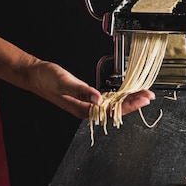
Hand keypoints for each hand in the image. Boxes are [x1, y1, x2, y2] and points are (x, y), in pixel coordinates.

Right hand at [27, 60, 155, 118]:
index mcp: (83, 108)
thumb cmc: (47, 79)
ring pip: (113, 104)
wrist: (36, 75)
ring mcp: (88, 103)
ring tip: (143, 94)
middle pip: (116, 109)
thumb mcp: (65, 82)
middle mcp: (87, 108)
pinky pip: (107, 99)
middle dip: (134, 102)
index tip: (143, 99)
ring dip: (129, 99)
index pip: (112, 110)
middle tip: (149, 95)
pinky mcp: (87, 97)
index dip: (129, 105)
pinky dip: (119, 96)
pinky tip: (127, 93)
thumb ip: (82, 91)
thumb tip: (98, 99)